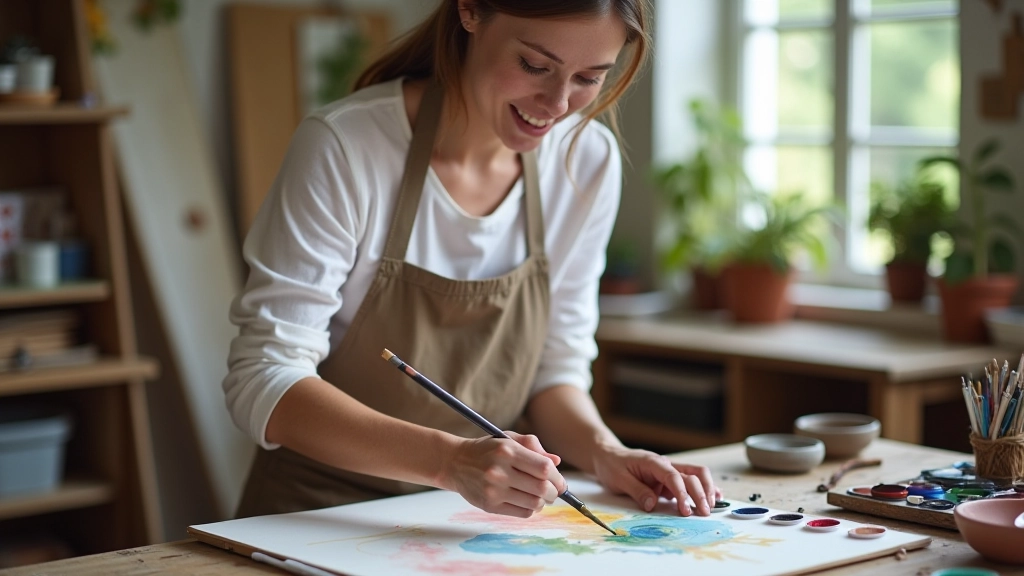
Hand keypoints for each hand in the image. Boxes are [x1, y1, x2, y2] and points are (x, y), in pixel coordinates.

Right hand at [441, 431, 566, 517]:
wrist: (456, 463)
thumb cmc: (487, 450)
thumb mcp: (509, 439)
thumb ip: (533, 446)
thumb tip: (556, 462)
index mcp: (507, 451)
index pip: (544, 468)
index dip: (558, 477)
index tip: (560, 481)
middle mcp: (500, 471)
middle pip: (542, 488)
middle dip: (554, 492)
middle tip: (554, 491)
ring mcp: (493, 490)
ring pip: (534, 503)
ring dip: (543, 502)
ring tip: (540, 496)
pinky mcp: (489, 505)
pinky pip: (522, 513)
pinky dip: (531, 509)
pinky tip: (527, 502)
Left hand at [592, 444, 720, 515]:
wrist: (608, 456)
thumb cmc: (613, 466)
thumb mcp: (619, 479)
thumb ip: (637, 491)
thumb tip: (652, 505)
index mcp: (653, 462)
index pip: (673, 477)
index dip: (682, 494)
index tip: (686, 510)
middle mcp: (665, 464)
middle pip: (691, 475)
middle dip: (700, 493)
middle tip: (704, 512)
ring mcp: (669, 470)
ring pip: (696, 475)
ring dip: (706, 489)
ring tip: (712, 506)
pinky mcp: (669, 478)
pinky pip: (690, 480)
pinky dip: (703, 487)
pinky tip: (714, 496)